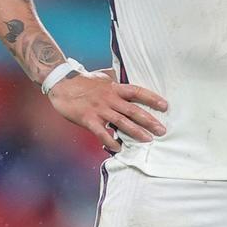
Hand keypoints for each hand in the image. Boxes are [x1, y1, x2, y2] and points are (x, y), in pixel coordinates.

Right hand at [47, 69, 167, 151]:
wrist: (61, 83)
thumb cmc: (84, 81)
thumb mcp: (104, 78)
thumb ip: (117, 84)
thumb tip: (129, 86)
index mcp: (115, 88)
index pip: (138, 92)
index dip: (152, 98)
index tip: (165, 105)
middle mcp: (110, 98)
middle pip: (133, 110)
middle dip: (149, 120)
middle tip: (162, 130)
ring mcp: (99, 109)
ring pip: (121, 122)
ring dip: (135, 131)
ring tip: (148, 140)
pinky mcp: (88, 118)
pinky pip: (101, 132)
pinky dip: (110, 140)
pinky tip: (119, 147)